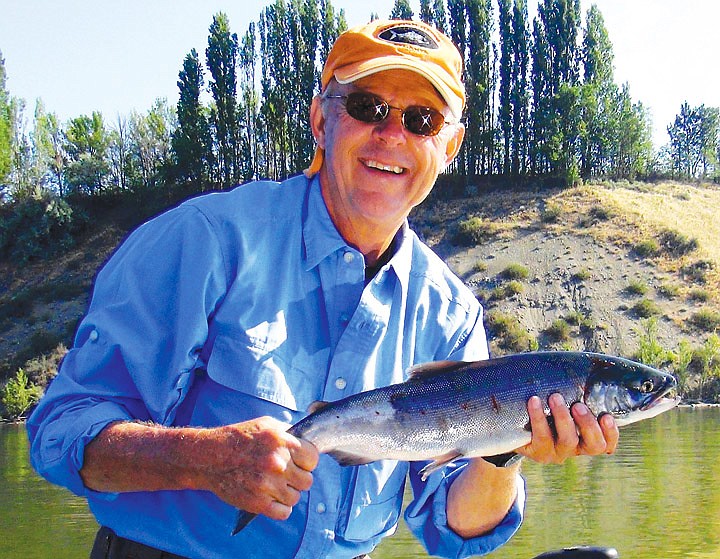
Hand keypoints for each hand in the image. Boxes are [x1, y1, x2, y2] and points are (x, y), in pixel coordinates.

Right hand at [197, 416, 318, 519]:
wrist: (209, 457)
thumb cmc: (239, 438)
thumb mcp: (266, 425)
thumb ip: (288, 433)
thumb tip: (305, 443)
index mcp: (281, 442)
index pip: (313, 459)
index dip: (307, 463)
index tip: (299, 464)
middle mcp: (277, 463)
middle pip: (307, 481)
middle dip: (298, 479)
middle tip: (286, 477)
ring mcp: (268, 484)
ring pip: (296, 498)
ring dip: (288, 494)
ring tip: (275, 487)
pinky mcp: (258, 503)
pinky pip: (284, 512)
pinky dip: (280, 508)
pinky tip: (272, 499)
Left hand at [518, 393, 618, 463]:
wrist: (516, 429)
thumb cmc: (547, 409)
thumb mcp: (565, 403)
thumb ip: (577, 393)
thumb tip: (585, 365)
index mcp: (587, 439)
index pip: (607, 443)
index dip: (611, 433)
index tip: (606, 416)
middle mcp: (576, 448)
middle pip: (593, 445)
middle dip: (588, 424)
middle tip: (578, 405)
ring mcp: (558, 452)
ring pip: (568, 440)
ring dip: (563, 417)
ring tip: (555, 397)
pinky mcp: (539, 451)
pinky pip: (540, 436)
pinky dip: (538, 417)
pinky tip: (534, 400)